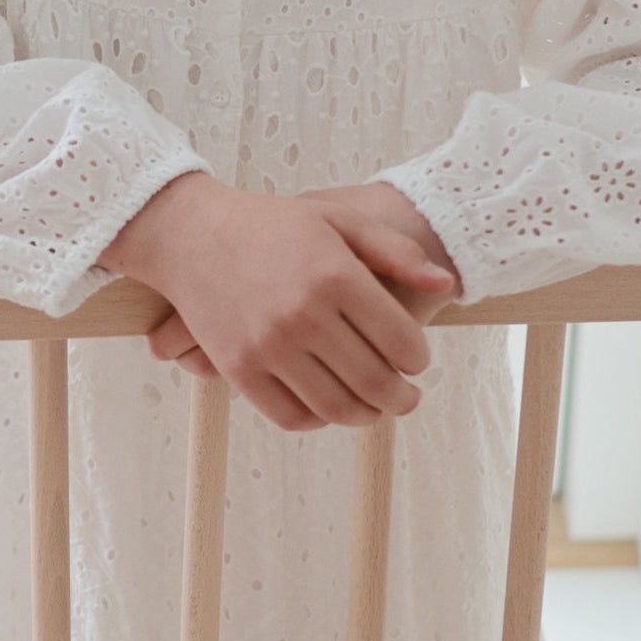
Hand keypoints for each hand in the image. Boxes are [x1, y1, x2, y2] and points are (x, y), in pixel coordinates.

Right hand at [101, 174, 459, 431]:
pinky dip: (319, 420)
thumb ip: (395, 250)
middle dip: (401, 398)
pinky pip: (291, 415)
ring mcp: (268, 346)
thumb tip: (446, 285)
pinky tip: (330, 408)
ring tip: (375, 410)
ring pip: (336, 407)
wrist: (194, 236)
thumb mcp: (339, 220)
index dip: (418, 360)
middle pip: (374, 382)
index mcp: (335, 275)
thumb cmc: (275, 226)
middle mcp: (304, 314)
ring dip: (366, 416)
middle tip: (408, 399)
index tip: (417, 362)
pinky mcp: (239, 369)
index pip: (401, 341)